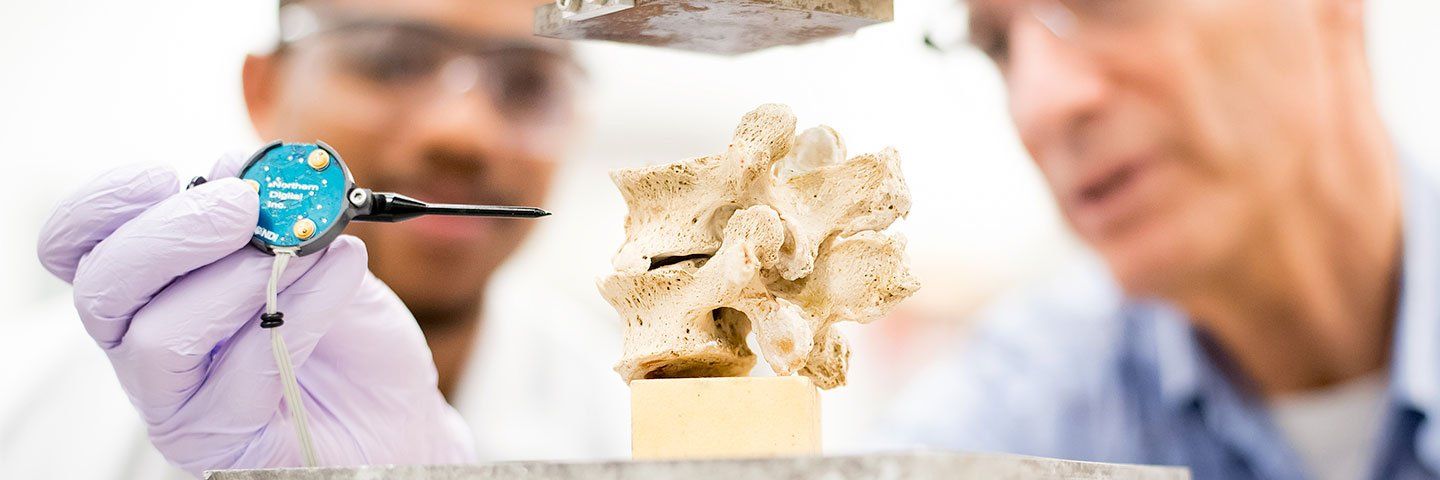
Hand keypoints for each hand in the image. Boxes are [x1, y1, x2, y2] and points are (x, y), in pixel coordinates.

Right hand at [36, 152, 475, 476]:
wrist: (400, 419)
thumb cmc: (352, 342)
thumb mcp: (321, 258)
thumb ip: (277, 216)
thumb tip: (238, 168)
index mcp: (152, 293)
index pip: (77, 250)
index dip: (100, 206)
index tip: (160, 175)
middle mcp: (147, 351)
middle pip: (102, 289)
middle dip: (171, 233)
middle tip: (244, 207)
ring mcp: (179, 406)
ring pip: (161, 337)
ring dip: (237, 278)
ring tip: (303, 250)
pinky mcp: (224, 445)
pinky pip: (248, 368)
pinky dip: (305, 306)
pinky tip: (344, 271)